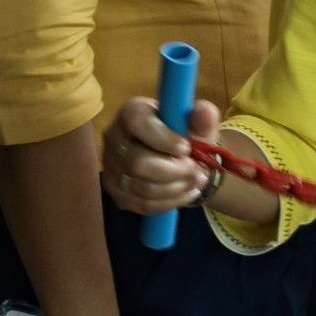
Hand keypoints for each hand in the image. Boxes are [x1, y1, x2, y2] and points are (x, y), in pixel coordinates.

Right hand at [100, 97, 218, 215]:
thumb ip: (204, 117)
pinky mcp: (115, 189)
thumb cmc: (187, 135)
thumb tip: (203, 112)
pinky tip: (186, 192)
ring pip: (141, 187)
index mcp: (132, 112)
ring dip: (176, 188)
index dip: (164, 139)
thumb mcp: (199, 124)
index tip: (187, 149)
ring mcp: (111, 165)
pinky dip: (170, 201)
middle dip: (174, 171)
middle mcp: (114, 137)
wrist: (180, 158)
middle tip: (197, 170)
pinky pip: (141, 204)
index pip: (138, 124)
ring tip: (196, 180)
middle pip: (137, 163)